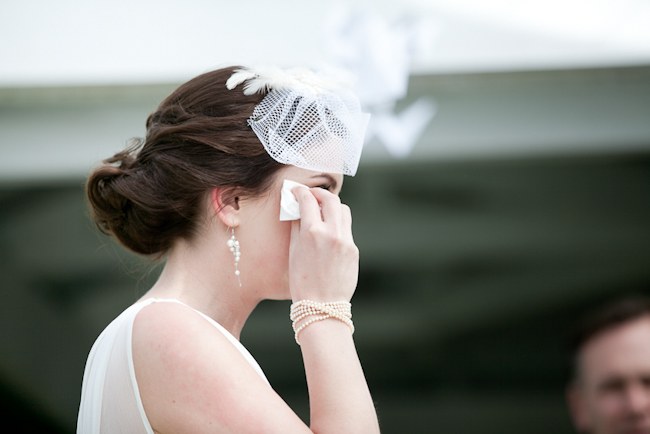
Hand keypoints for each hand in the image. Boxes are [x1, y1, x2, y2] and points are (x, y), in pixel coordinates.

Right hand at [288, 186, 358, 301]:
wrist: (322, 306)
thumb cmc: (302, 282)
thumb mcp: (293, 252)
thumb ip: (297, 227)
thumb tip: (297, 209)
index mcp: (312, 233)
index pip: (308, 200)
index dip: (300, 191)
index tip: (296, 191)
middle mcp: (332, 233)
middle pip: (331, 199)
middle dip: (319, 193)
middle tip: (311, 195)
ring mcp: (346, 241)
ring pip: (343, 211)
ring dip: (332, 207)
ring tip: (322, 212)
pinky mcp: (354, 249)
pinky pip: (346, 229)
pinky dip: (337, 225)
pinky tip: (328, 233)